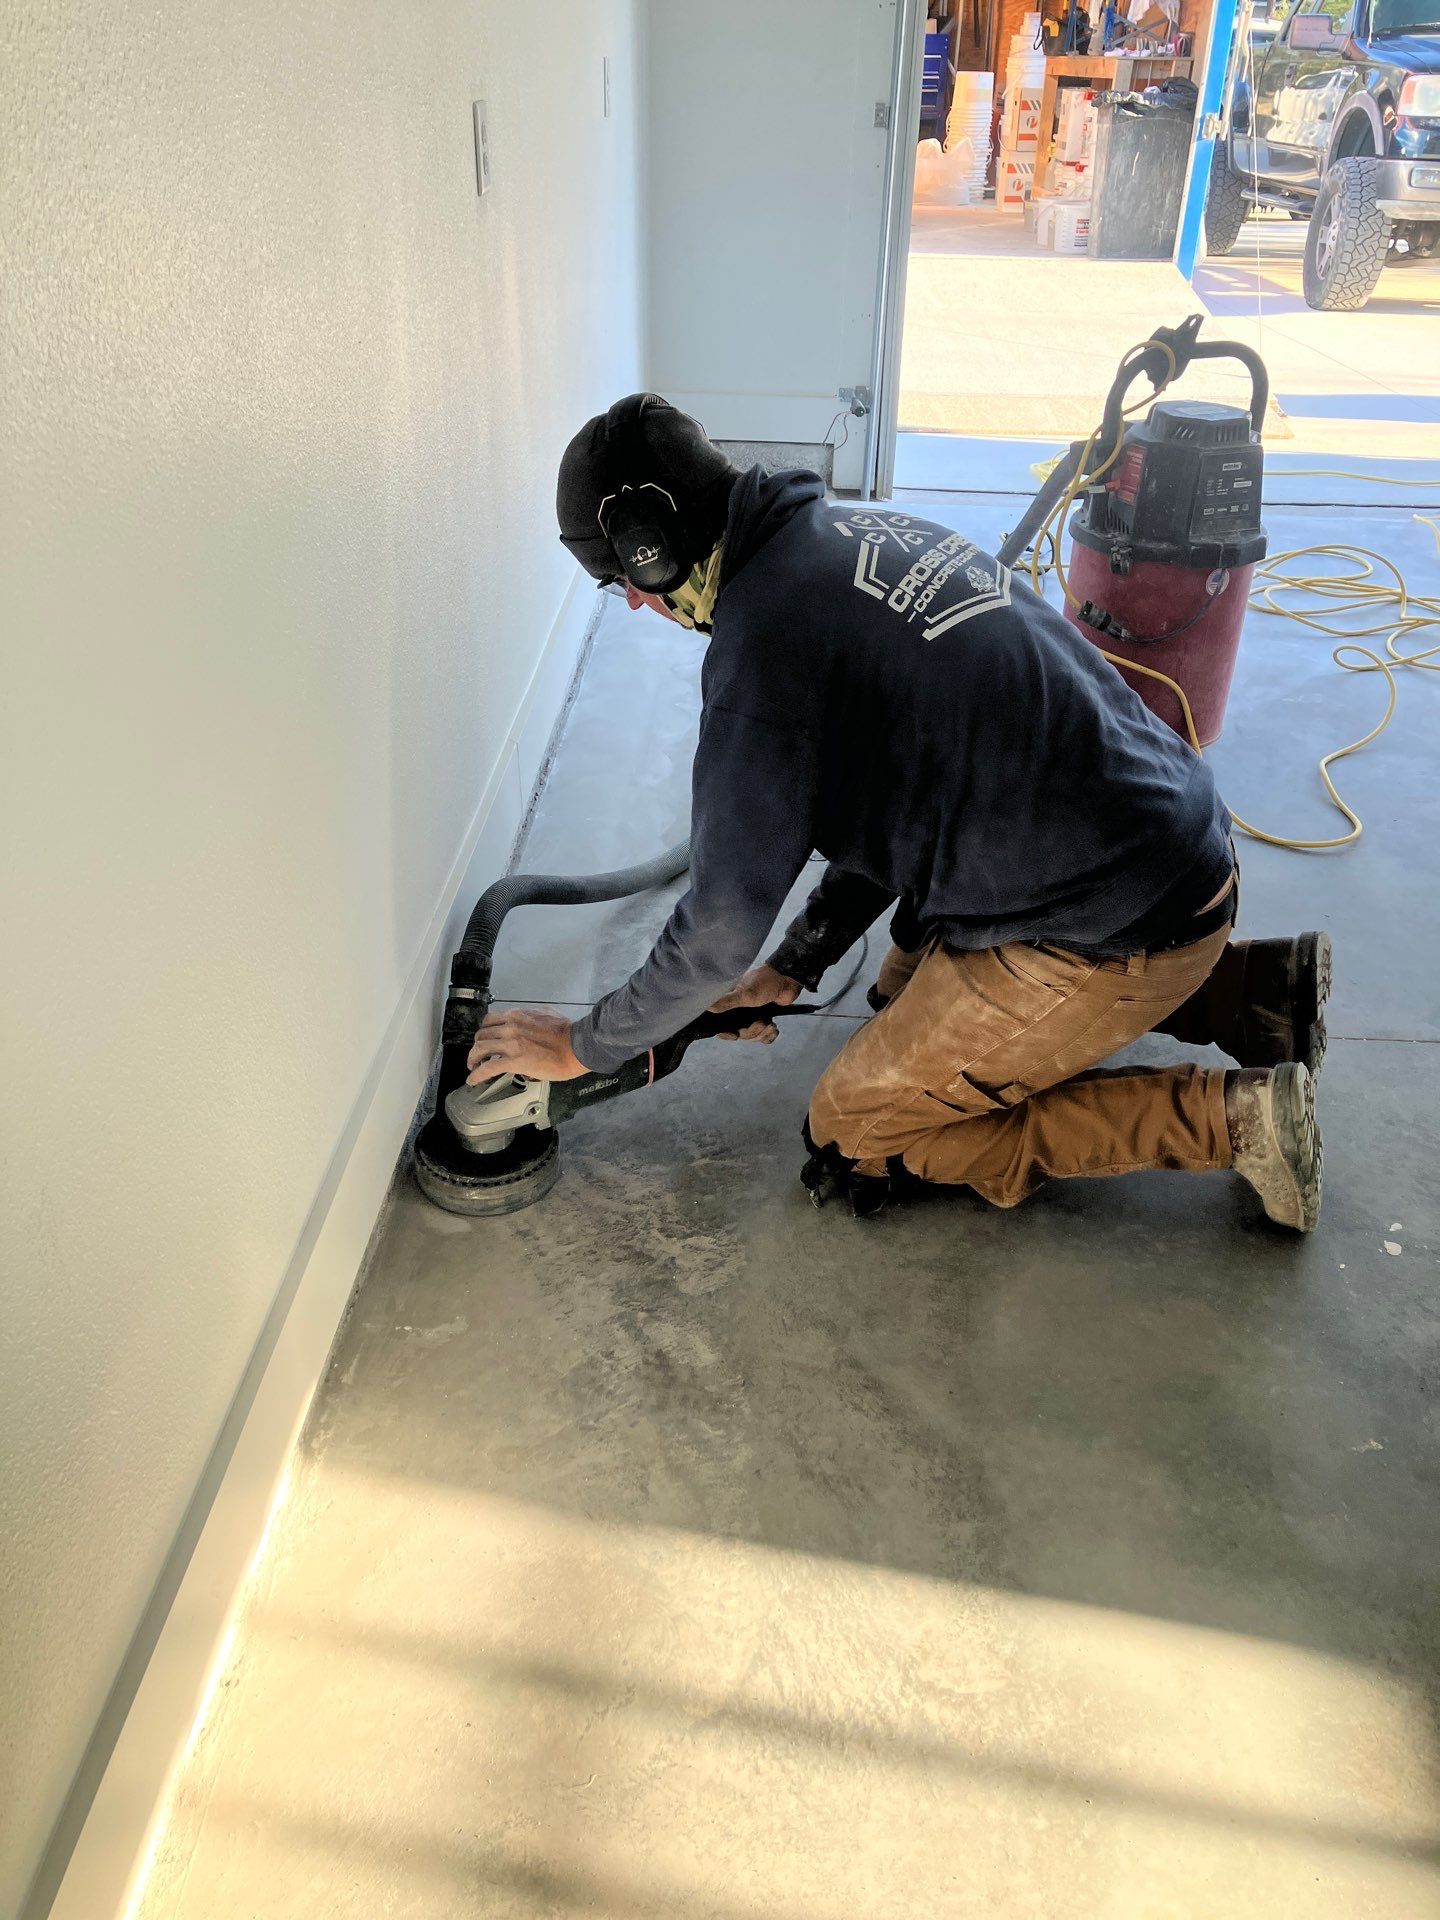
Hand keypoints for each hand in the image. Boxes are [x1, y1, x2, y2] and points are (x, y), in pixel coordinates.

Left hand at [466, 1009, 587, 1084]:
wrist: (575, 1046)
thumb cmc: (567, 1032)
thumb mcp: (545, 1015)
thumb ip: (529, 1019)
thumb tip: (526, 1026)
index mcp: (517, 1016)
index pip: (490, 1020)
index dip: (484, 1032)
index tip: (485, 1039)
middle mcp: (509, 1027)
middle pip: (481, 1035)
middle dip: (477, 1046)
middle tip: (478, 1056)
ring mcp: (510, 1044)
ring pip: (480, 1049)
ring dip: (473, 1059)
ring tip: (473, 1067)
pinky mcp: (513, 1061)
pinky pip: (487, 1068)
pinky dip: (476, 1075)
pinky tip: (473, 1080)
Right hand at [708, 964, 802, 1042]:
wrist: (787, 980)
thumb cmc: (765, 982)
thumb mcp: (745, 993)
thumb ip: (727, 1002)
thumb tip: (708, 1007)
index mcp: (731, 1004)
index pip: (722, 1024)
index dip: (727, 1033)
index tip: (735, 1035)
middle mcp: (740, 1012)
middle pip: (740, 1034)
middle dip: (752, 1032)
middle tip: (761, 1022)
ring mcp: (753, 1017)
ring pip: (753, 1036)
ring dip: (763, 1033)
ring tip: (771, 1023)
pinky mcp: (765, 1020)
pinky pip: (764, 1037)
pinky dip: (770, 1035)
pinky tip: (773, 1028)